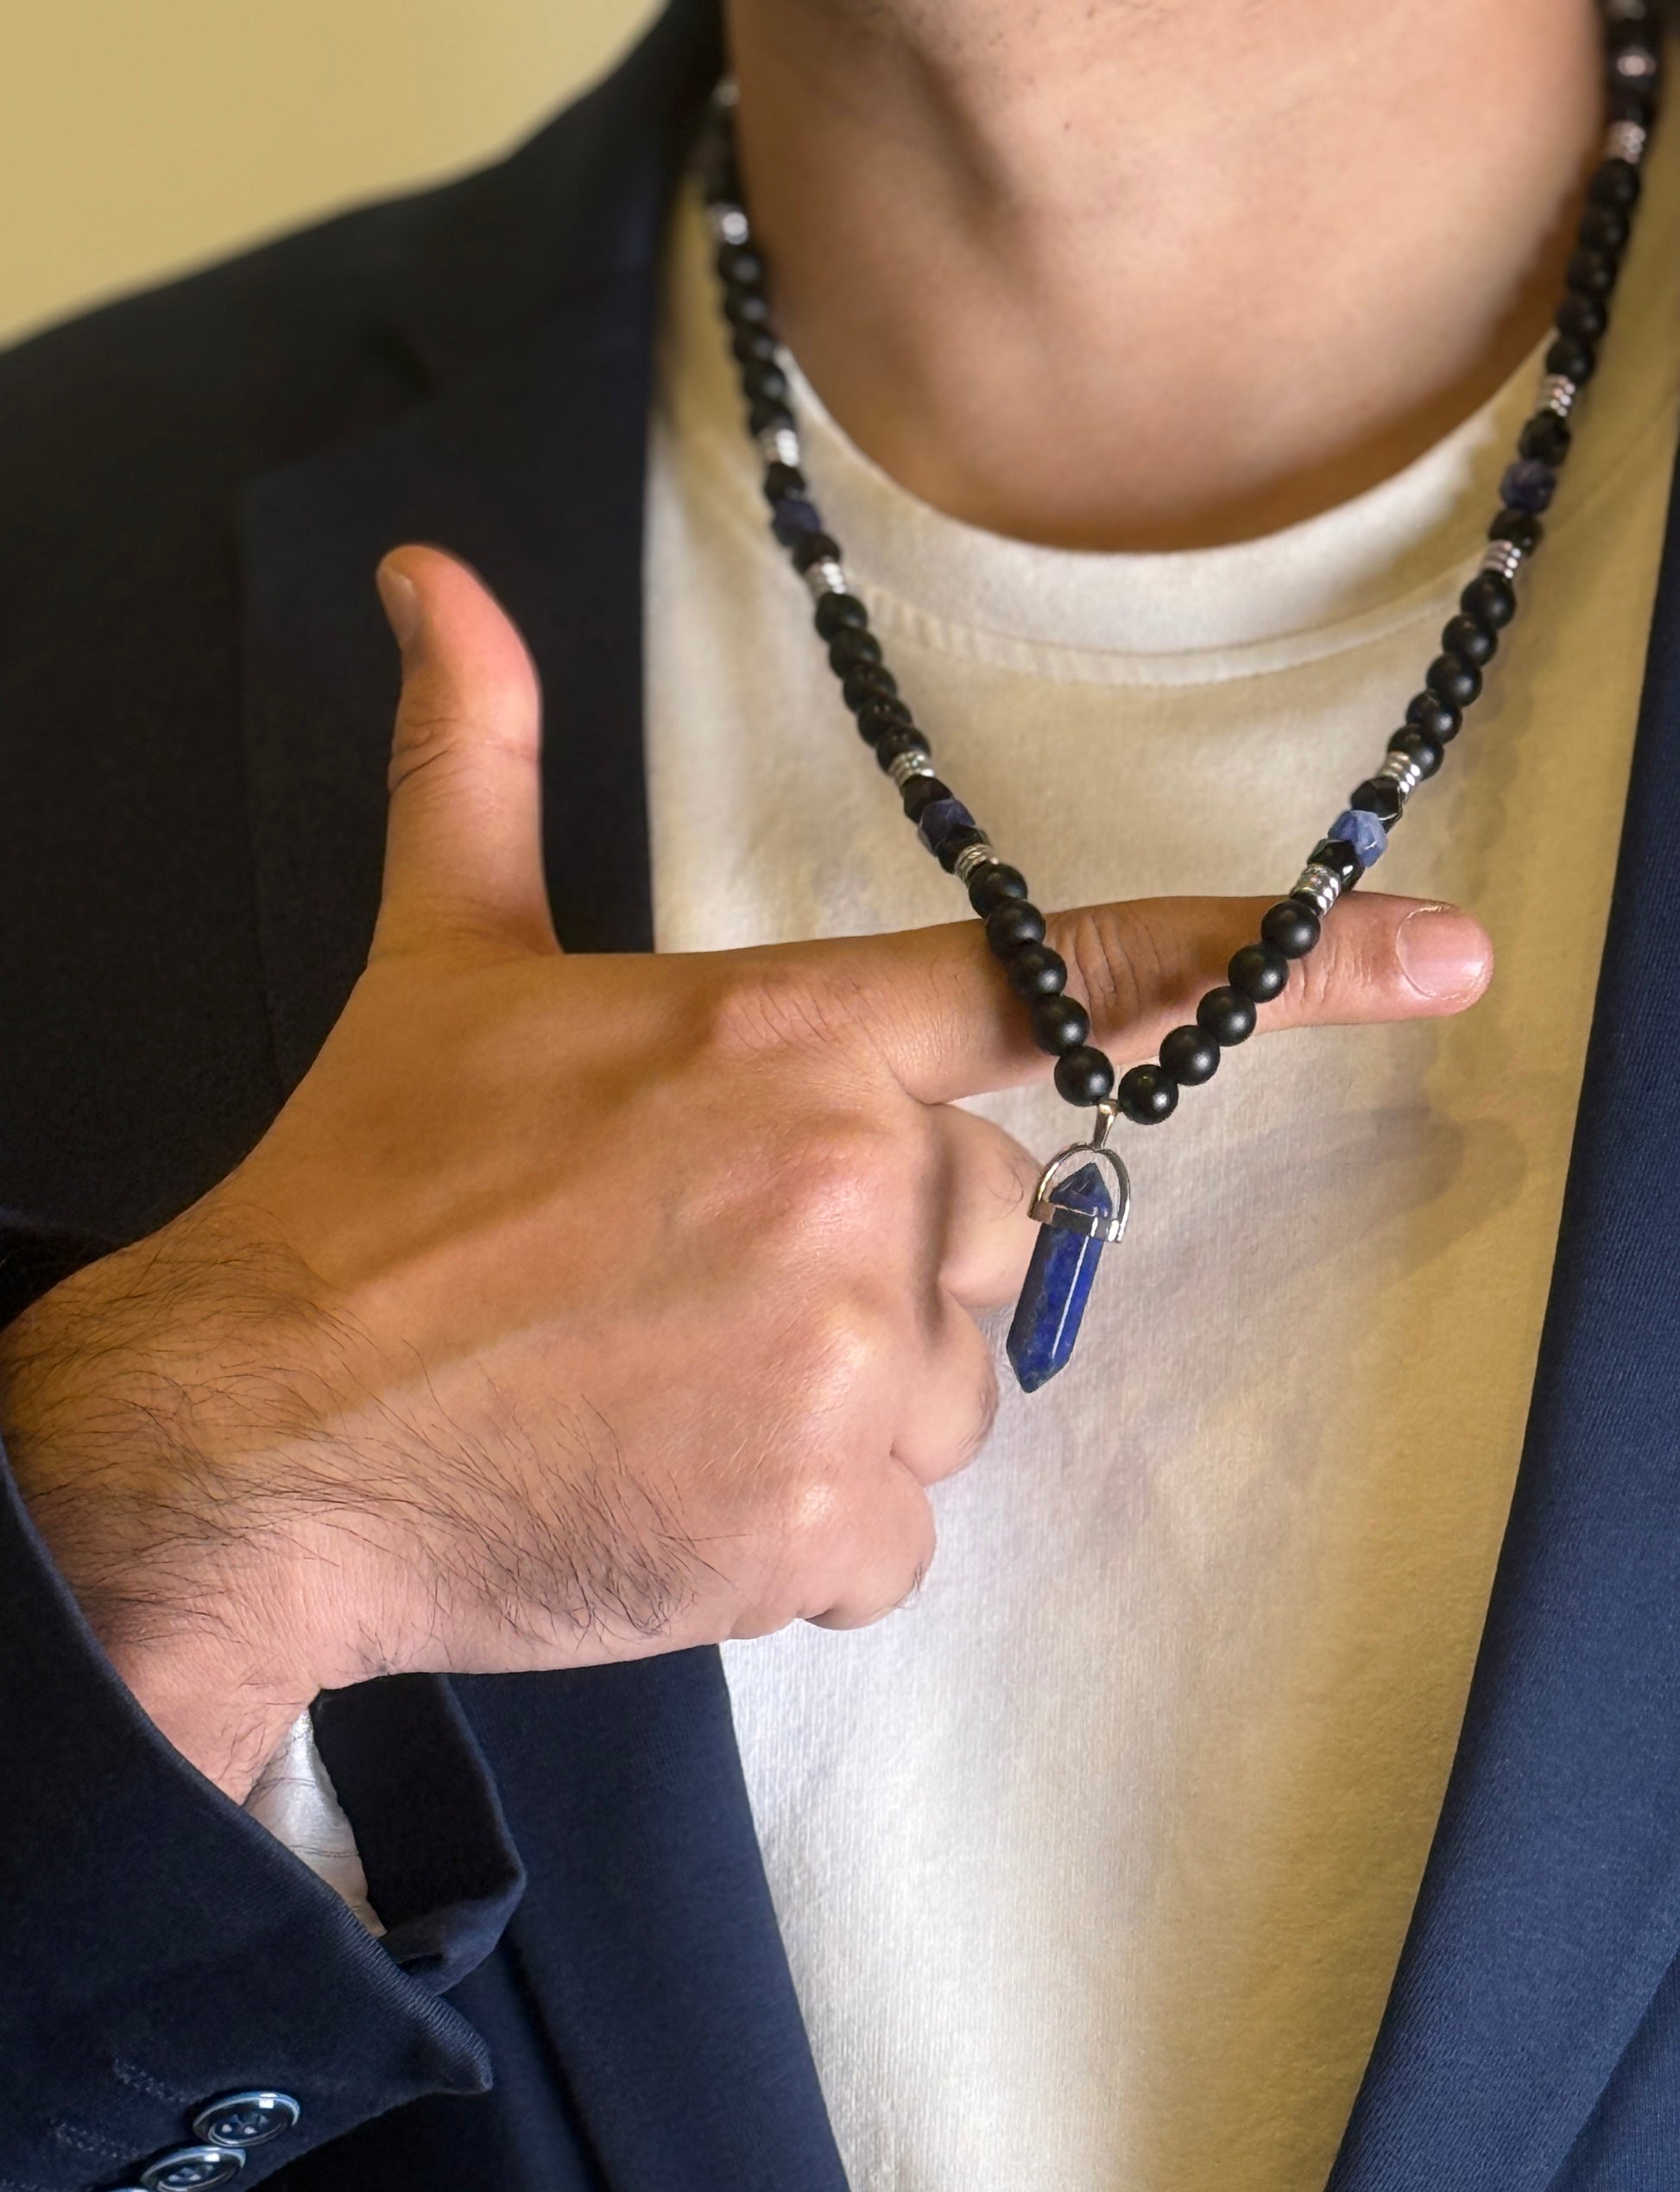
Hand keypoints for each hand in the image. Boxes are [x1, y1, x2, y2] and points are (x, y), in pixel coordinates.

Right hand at [0, 548, 1492, 1797]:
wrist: (262, 1432)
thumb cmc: (363, 1195)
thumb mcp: (441, 961)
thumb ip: (475, 756)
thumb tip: (430, 578)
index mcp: (784, 1035)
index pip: (1069, 979)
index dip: (1282, 965)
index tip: (1448, 959)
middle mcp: (846, 1184)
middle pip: (989, 1227)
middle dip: (878, 1258)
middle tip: (698, 1282)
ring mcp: (843, 1359)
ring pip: (942, 1386)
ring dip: (835, 1397)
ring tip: (666, 1385)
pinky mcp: (820, 1519)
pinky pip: (892, 1532)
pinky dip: (802, 1522)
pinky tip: (671, 1483)